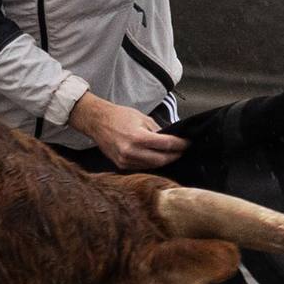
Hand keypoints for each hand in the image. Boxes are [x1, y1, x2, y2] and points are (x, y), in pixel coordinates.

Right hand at [69, 93, 187, 171]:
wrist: (96, 121)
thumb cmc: (118, 116)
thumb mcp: (142, 118)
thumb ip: (158, 130)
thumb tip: (171, 138)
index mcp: (138, 137)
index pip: (167, 145)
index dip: (180, 145)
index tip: (187, 143)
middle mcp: (131, 151)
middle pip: (162, 159)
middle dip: (175, 155)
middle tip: (182, 150)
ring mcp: (125, 160)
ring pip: (153, 166)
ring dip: (164, 161)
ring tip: (172, 154)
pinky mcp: (121, 165)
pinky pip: (142, 167)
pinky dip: (151, 163)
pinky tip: (156, 157)